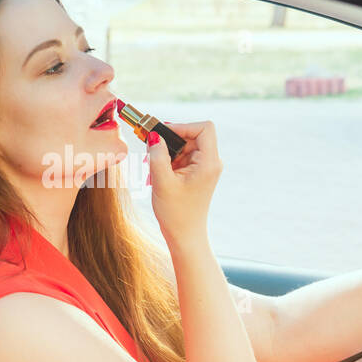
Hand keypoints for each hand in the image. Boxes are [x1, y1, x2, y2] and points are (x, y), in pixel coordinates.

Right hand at [145, 120, 220, 246]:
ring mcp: (205, 168)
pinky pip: (183, 157)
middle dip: (170, 140)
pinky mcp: (197, 173)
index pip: (203, 128)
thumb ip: (157, 155)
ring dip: (167, 152)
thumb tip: (154, 135)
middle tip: (150, 148)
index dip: (182, 126)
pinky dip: (169, 161)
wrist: (185, 235)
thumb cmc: (176, 213)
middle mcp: (211, 162)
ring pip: (185, 146)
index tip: (162, 134)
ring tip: (152, 168)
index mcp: (209, 163)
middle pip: (193, 135)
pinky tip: (158, 174)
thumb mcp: (162, 181)